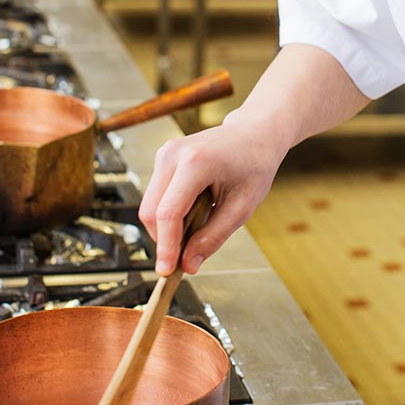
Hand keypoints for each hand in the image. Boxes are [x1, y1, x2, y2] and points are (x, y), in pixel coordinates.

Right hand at [139, 116, 287, 275]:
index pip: (169, 212)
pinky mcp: (163, 157)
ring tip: (203, 221)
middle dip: (165, 239)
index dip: (166, 246)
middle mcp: (173, 154)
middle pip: (151, 211)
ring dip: (168, 226)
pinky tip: (197, 209)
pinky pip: (157, 196)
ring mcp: (165, 153)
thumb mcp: (242, 206)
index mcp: (196, 162)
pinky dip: (170, 212)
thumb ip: (213, 236)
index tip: (167, 271)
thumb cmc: (254, 165)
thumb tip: (187, 265)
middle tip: (190, 254)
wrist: (254, 133)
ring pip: (150, 206)